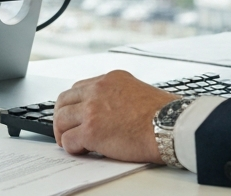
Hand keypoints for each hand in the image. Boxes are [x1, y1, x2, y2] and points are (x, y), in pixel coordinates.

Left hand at [52, 70, 176, 162]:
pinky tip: (81, 150)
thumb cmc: (163, 114)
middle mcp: (98, 90)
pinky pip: (68, 140)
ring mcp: (92, 109)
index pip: (80, 88)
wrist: (170, 126)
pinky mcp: (91, 131)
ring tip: (72, 143)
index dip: (74, 104)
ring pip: (61, 119)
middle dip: (62, 117)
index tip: (75, 115)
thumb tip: (111, 112)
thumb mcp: (138, 91)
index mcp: (110, 79)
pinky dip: (72, 147)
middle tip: (66, 130)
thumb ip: (119, 96)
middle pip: (64, 101)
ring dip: (64, 133)